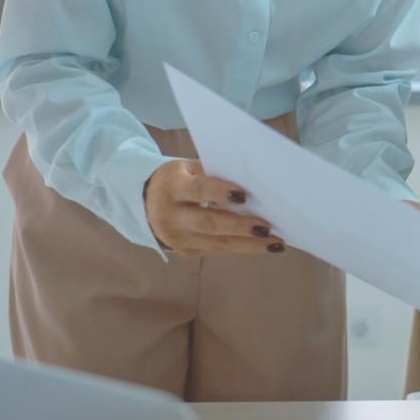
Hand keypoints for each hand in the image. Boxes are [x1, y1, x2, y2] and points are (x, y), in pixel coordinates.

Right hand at [143, 158, 285, 254]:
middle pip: (209, 223)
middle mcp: (171, 216)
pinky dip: (241, 247)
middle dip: (240, 226)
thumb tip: (254, 182)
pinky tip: (262, 245)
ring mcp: (177, 238)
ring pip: (217, 244)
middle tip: (267, 227)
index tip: (245, 195)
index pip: (199, 190)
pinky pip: (217, 250)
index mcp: (173, 188)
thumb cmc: (178, 179)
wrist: (145, 202)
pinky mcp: (185, 251)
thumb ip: (215, 173)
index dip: (221, 192)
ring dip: (249, 244)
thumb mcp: (188, 168)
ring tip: (275, 242)